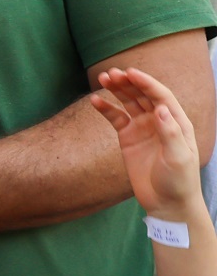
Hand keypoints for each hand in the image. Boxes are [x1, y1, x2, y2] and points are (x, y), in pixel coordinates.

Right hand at [92, 67, 204, 220]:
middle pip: (143, 95)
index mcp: (177, 122)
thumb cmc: (180, 181)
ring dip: (117, 90)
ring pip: (128, 103)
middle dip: (128, 83)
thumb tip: (160, 108)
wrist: (167, 202)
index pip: (161, 96)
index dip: (146, 83)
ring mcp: (143, 128)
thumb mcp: (179, 157)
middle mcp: (159, 121)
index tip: (130, 72)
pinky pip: (115, 118)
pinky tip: (95, 100)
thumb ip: (170, 132)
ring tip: (102, 79)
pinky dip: (105, 108)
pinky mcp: (128, 138)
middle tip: (111, 73)